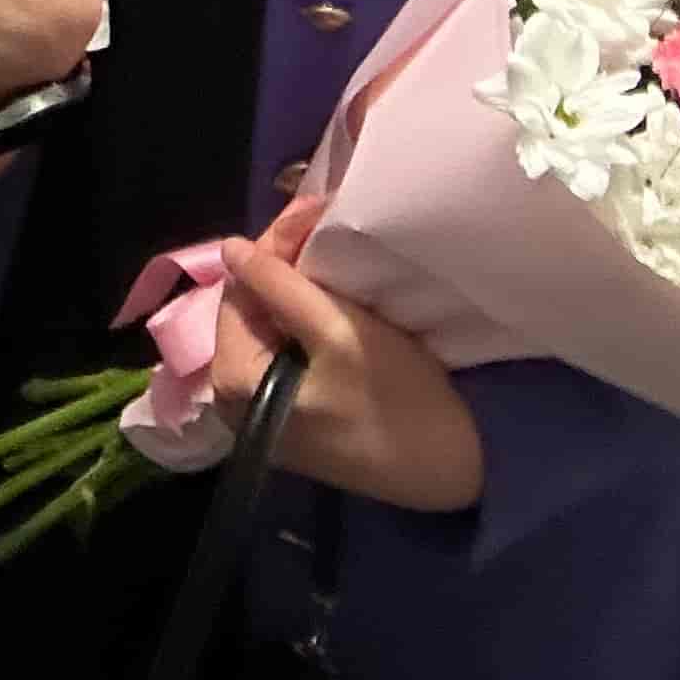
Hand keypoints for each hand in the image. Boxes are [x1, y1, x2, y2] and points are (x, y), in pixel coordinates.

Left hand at [208, 196, 482, 512]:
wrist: (450, 471)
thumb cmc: (395, 397)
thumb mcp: (338, 330)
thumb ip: (279, 285)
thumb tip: (229, 246)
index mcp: (231, 380)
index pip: (239, 289)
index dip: (275, 244)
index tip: (313, 208)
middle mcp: (232, 400)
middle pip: (252, 308)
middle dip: (285, 262)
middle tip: (322, 221)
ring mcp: (263, 411)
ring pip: (271, 327)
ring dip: (297, 286)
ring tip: (327, 246)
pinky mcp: (294, 416)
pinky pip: (287, 351)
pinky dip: (306, 318)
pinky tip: (331, 293)